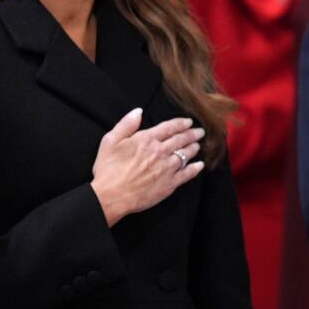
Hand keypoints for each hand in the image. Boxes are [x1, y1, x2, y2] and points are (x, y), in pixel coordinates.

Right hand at [90, 108, 203, 225]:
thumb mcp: (110, 141)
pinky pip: (187, 174)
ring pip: (186, 155)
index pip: (169, 127)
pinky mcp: (169, 184)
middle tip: (200, 132)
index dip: (180, 123)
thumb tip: (138, 111)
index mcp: (146, 140)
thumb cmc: (108, 170)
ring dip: (194, 148)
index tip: (188, 122)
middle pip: (181, 139)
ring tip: (198, 145)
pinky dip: (195, 169)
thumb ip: (126, 124)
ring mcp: (167, 168)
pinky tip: (199, 165)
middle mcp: (160, 152)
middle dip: (192, 134)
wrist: (112, 196)